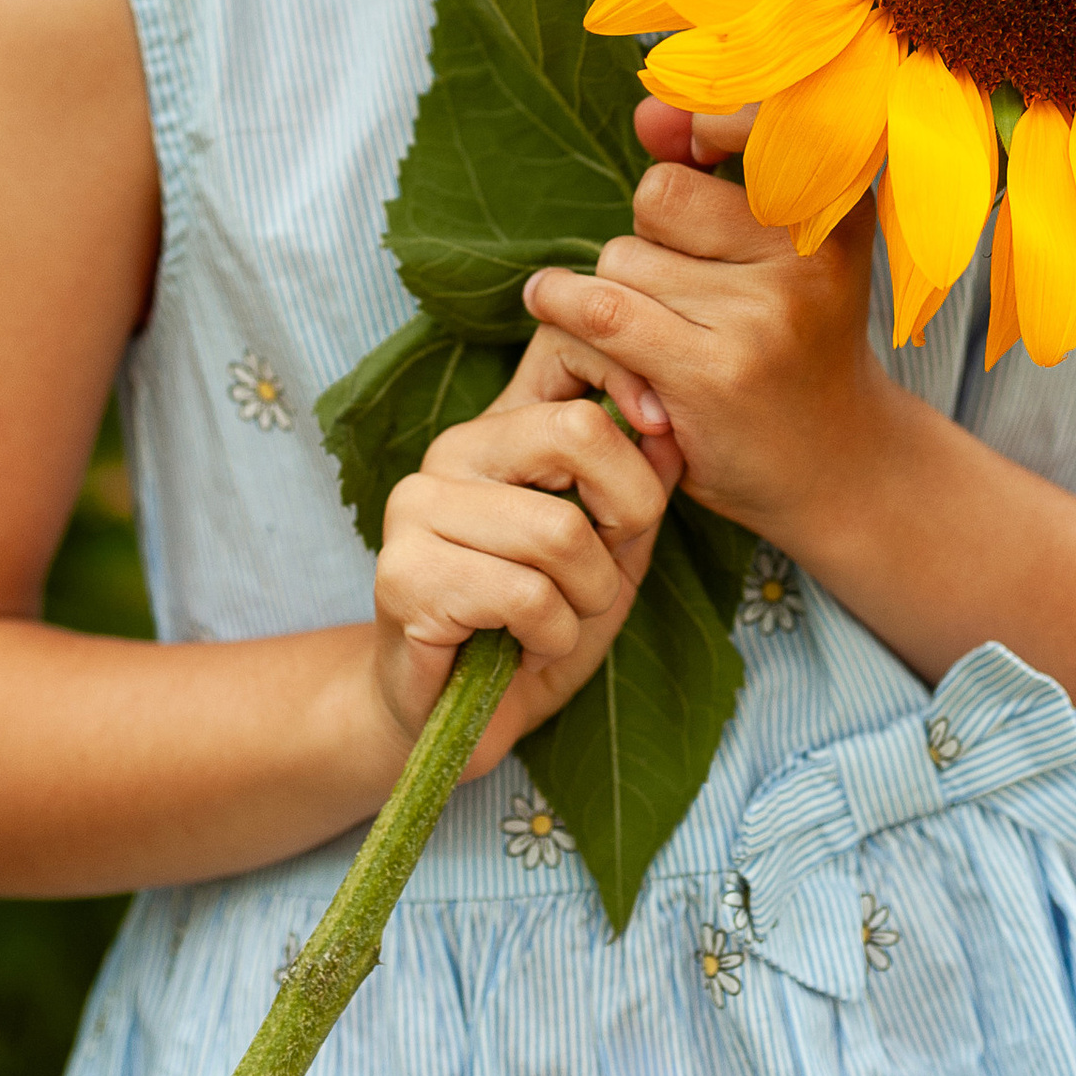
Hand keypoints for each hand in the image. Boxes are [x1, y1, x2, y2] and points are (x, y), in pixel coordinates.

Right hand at [370, 328, 679, 776]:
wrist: (449, 721)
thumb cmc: (533, 631)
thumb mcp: (609, 555)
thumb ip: (638, 490)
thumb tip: (671, 427)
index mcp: (498, 429)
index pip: (567, 354)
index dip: (629, 384)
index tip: (658, 440)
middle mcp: (452, 451)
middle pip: (577, 433)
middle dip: (624, 516)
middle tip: (603, 574)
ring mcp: (418, 507)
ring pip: (561, 531)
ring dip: (586, 599)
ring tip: (554, 623)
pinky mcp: (404, 574)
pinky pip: (526, 596)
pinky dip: (550, 637)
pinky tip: (520, 649)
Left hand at [525, 158, 886, 544]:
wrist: (838, 467)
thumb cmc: (795, 342)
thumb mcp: (782, 247)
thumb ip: (716, 168)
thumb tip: (648, 111)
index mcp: (837, 200)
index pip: (739, 123)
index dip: (699, 128)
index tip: (688, 148)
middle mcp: (809, 250)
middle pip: (659, 196)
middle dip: (650, 238)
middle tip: (687, 292)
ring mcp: (763, 314)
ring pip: (622, 259)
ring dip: (616, 291)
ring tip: (665, 334)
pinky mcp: (712, 373)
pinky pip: (602, 312)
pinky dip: (562, 307)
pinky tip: (550, 306)